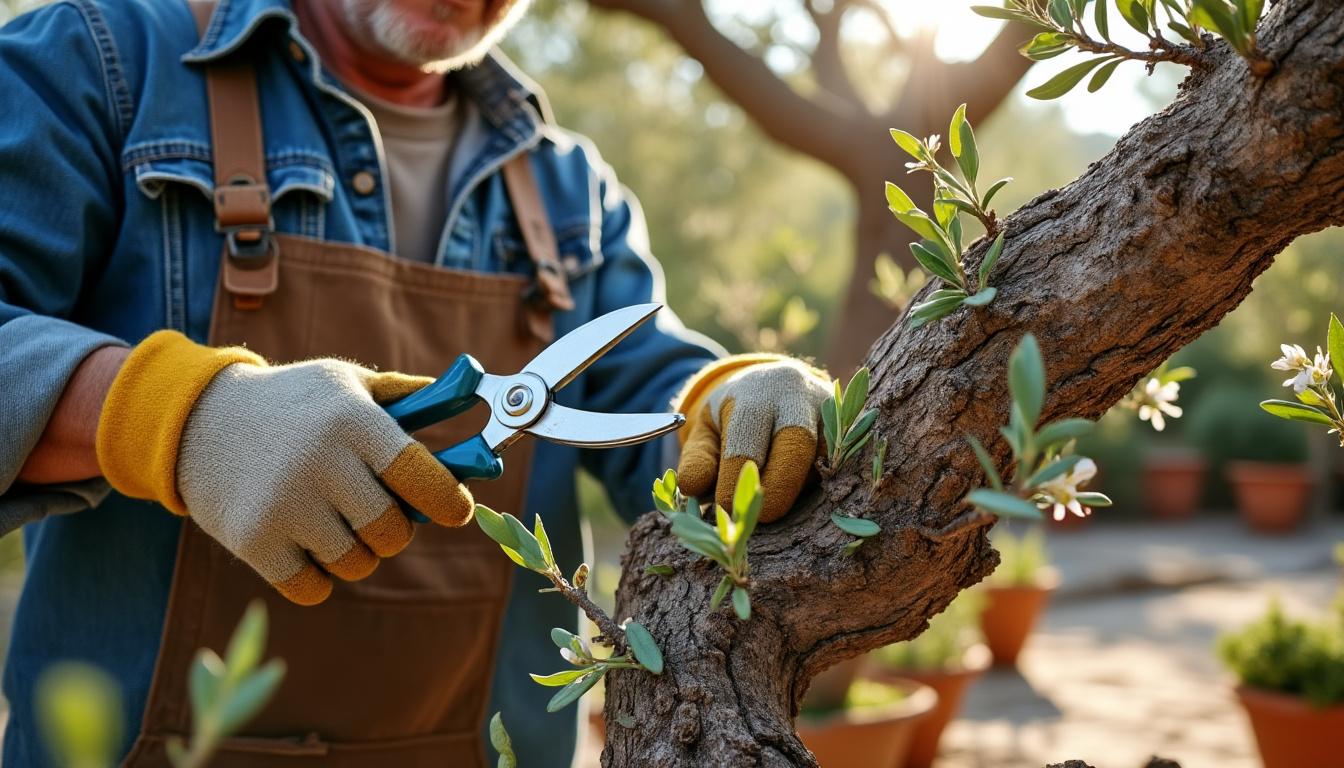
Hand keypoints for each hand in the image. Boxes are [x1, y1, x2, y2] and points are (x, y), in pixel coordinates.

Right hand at [97, 331, 472, 604]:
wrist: (197, 421)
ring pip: (356, 565)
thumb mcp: (346, 382)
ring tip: (332, 523)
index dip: (447, 500)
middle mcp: (321, 462)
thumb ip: (407, 398)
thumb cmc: (292, 402)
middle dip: (392, 530)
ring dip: (354, 553)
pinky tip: (304, 545)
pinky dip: (317, 578)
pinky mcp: (252, 541)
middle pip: (392, 532)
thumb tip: (468, 404)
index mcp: (353, 421)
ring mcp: (284, 504)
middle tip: (376, 514)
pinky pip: (313, 589)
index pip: (421, 475)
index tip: (456, 510)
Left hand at [674, 355, 830, 522]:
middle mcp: (798, 397)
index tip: (725, 507)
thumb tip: (692, 487)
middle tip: (760, 517)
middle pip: (796, 444)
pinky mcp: (851, 430)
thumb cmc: (736, 415)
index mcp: (755, 395)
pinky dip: (821, 484)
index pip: (747, 440)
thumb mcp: (707, 428)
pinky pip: (842, 464)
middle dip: (778, 487)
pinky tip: (802, 493)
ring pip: (824, 457)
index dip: (736, 479)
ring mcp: (831, 412)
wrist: (775, 385)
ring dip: (802, 487)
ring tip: (778, 501)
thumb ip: (697, 456)